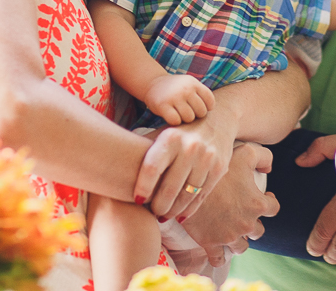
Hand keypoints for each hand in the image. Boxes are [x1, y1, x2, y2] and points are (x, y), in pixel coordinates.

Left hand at [134, 103, 237, 220]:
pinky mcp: (219, 168)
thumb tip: (116, 170)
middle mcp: (190, 147)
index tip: (137, 200)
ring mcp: (207, 158)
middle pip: (170, 187)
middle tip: (152, 213)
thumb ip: (145, 151)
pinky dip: (189, 209)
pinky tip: (180, 215)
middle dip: (159, 206)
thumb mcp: (164, 134)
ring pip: (186, 195)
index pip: (152, 167)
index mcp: (171, 137)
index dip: (143, 187)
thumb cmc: (180, 131)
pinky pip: (201, 195)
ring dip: (173, 211)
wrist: (218, 118)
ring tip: (163, 216)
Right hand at [144, 74, 214, 125]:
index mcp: (194, 83)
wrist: (151, 83)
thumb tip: (216, 116)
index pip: (210, 102)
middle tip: (187, 112)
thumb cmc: (175, 89)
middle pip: (201, 112)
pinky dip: (174, 122)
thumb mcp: (189, 85)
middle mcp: (185, 89)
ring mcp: (174, 97)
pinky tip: (171, 117)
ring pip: (189, 118)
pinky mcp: (163, 105)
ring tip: (179, 114)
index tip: (197, 109)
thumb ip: (201, 95)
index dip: (206, 108)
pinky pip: (176, 121)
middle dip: (195, 115)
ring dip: (185, 119)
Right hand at [181, 143, 277, 265]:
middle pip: (258, 231)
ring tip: (230, 230)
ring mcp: (229, 236)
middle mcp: (246, 223)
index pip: (274, 208)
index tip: (262, 197)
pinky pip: (219, 259)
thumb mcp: (245, 153)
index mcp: (257, 203)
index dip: (269, 202)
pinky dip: (220, 257)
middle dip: (253, 223)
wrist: (186, 181)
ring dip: (239, 240)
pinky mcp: (211, 243)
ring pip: (241, 247)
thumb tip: (268, 169)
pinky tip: (218, 249)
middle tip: (242, 213)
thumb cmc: (218, 166)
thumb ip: (264, 157)